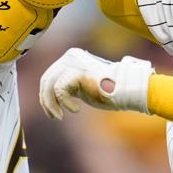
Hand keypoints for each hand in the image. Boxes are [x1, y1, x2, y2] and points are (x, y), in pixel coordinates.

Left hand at [38, 47, 152, 118]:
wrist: (126, 89)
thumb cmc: (108, 91)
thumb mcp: (82, 86)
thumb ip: (69, 86)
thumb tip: (49, 97)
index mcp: (70, 57)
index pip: (49, 75)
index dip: (46, 95)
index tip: (52, 111)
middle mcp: (70, 56)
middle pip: (46, 79)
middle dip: (46, 100)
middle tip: (55, 116)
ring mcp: (74, 63)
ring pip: (49, 84)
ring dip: (51, 103)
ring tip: (60, 116)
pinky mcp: (78, 72)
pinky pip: (60, 90)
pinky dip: (66, 103)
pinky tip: (76, 110)